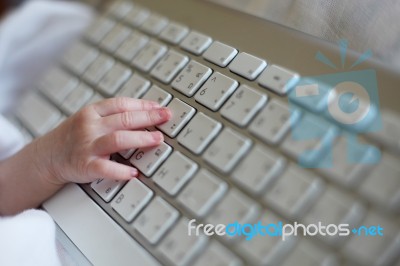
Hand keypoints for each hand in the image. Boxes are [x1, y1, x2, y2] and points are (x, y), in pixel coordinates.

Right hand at [35, 97, 170, 185]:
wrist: (47, 157)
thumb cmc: (74, 137)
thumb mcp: (90, 119)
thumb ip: (113, 116)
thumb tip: (145, 112)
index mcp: (92, 113)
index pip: (121, 104)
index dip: (143, 105)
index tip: (160, 107)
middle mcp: (90, 127)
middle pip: (124, 119)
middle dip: (148, 117)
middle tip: (166, 117)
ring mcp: (87, 146)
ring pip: (118, 139)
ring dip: (140, 138)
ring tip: (157, 139)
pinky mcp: (85, 166)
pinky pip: (105, 168)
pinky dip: (120, 171)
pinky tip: (134, 172)